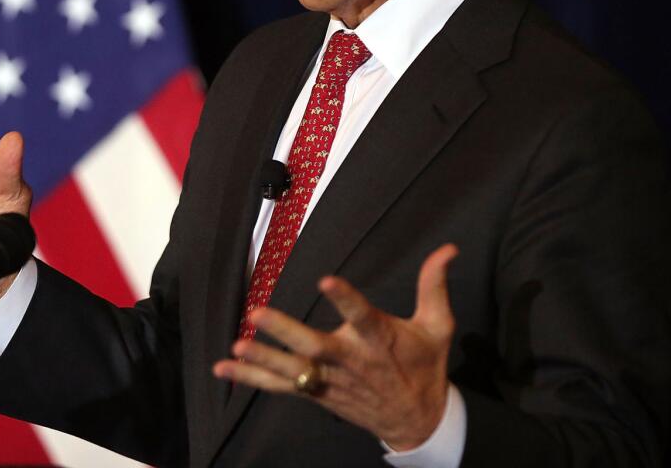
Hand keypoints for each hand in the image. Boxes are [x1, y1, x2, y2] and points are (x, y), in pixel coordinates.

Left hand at [212, 244, 457, 449]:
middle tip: (258, 314)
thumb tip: (447, 249)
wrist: (418, 421)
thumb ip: (434, 285)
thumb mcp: (438, 327)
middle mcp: (352, 362)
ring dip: (264, 360)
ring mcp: (331, 381)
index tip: (327, 279)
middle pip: (316, 347)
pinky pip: (281, 387)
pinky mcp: (317, 394)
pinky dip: (252, 379)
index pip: (362, 316)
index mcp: (380, 340)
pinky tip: (223, 368)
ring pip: (294, 372)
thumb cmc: (425, 367)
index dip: (346, 299)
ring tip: (236, 349)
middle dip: (286, 331)